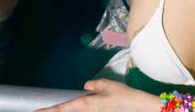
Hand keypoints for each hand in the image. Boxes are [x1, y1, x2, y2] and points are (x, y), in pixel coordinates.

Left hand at [37, 79, 156, 111]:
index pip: (62, 109)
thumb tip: (85, 86)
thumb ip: (93, 84)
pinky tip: (77, 107)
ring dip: (66, 111)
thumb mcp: (107, 84)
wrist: (139, 108)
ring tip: (55, 110)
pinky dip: (79, 111)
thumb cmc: (123, 95)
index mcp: (85, 104)